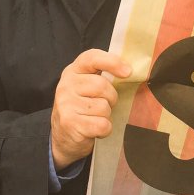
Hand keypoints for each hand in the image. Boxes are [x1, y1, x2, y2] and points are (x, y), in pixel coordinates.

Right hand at [50, 49, 131, 170]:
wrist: (64, 136)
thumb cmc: (83, 107)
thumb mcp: (88, 86)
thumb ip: (104, 75)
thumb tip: (130, 71)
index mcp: (73, 71)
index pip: (92, 58)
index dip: (112, 62)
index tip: (128, 71)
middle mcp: (66, 85)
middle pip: (102, 85)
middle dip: (111, 98)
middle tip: (104, 104)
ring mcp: (66, 104)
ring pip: (103, 107)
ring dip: (106, 115)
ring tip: (95, 117)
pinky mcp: (70, 123)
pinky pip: (102, 124)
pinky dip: (104, 129)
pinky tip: (94, 129)